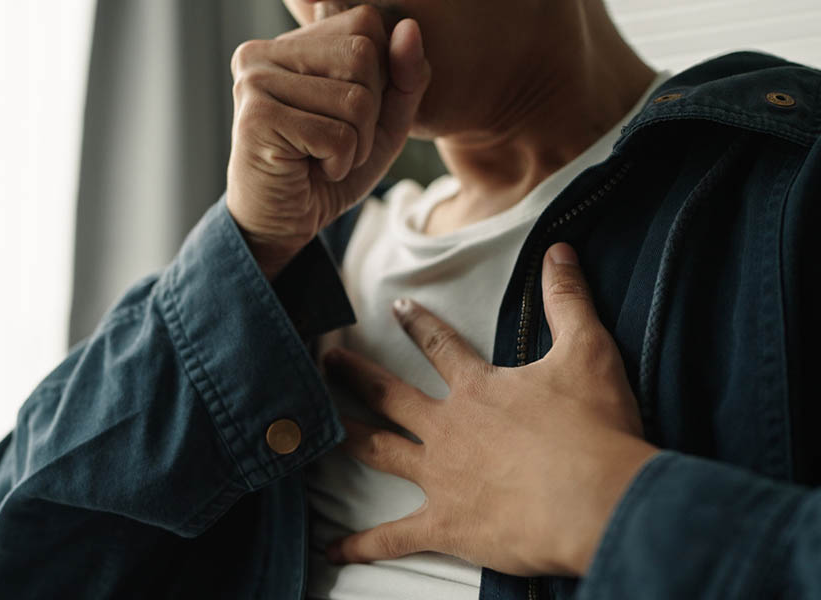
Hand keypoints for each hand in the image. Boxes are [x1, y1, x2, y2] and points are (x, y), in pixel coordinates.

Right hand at [226, 6, 430, 278]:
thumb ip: (404, 77)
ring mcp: (255, 82)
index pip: (366, 22)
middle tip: (336, 142)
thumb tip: (410, 28)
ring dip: (356, 143)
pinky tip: (311, 170)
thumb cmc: (328, 170)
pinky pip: (337, 135)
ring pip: (355, 98)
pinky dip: (339, 163)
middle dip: (370, 112)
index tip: (348, 114)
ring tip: (323, 157)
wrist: (281, 224)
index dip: (379, 75)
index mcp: (290, 43)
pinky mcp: (257, 119)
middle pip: (363, 53)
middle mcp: (263, 52)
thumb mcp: (383, 123)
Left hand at [322, 243, 659, 575]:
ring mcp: (440, 477)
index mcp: (477, 389)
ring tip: (316, 429)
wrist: (597, 500)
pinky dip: (361, 545)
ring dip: (347, 436)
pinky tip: (330, 551)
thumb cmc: (594, 428)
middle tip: (326, 360)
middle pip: (390, 396)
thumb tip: (559, 250)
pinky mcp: (445, 526)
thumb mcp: (588, 352)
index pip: (439, 345)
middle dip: (355, 376)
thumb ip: (568, 300)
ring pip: (379, 451)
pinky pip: (392, 538)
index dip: (417, 323)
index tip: (394, 307)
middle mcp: (447, 428)